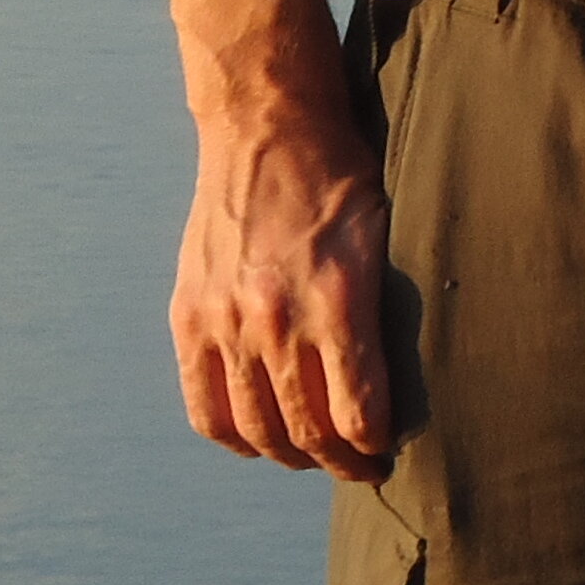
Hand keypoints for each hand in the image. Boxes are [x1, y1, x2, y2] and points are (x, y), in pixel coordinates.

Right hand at [169, 87, 394, 481]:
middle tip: (357, 463)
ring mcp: (226, 316)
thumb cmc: (338, 174)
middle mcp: (278, 315)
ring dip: (289, 455)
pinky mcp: (190, 311)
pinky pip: (204, 406)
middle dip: (340, 462)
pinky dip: (232, 435)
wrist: (266, 121)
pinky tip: (256, 435)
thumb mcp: (383, 238)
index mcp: (337, 299)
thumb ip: (384, 315)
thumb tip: (394, 387)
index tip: (384, 452)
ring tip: (310, 451)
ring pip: (257, 429)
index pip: (358, 417)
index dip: (374, 449)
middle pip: (309, 433)